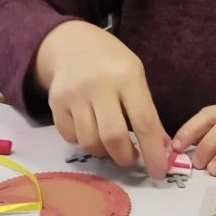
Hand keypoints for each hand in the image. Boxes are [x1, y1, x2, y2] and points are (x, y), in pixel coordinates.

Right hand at [35, 21, 168, 179]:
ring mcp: (74, 95)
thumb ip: (146, 111)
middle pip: (113, 137)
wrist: (70, 43)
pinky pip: (71, 138)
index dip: (153, 152)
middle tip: (131, 157)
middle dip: (125, 157)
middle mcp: (99, 85)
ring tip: (111, 142)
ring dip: (104, 151)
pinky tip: (90, 128)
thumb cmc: (111, 62)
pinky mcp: (55, 103)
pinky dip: (83, 141)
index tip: (159, 172)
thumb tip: (160, 148)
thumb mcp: (135, 76)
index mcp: (127, 76)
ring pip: (90, 142)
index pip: (144, 122)